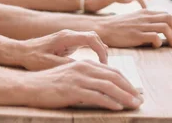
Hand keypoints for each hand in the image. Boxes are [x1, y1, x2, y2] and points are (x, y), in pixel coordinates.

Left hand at [16, 30, 107, 70]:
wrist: (20, 52)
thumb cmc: (32, 58)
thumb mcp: (49, 64)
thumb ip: (67, 65)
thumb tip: (85, 69)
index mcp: (65, 37)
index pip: (91, 38)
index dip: (101, 51)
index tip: (104, 65)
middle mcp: (68, 34)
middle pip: (94, 37)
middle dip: (102, 51)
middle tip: (106, 68)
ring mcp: (68, 37)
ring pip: (90, 40)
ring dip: (98, 51)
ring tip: (103, 68)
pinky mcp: (67, 42)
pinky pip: (84, 44)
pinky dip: (92, 52)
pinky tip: (96, 63)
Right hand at [24, 60, 142, 110]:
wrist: (30, 86)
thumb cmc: (50, 83)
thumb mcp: (71, 77)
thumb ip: (87, 79)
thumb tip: (104, 90)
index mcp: (85, 64)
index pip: (112, 71)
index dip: (126, 82)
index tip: (135, 92)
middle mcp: (83, 68)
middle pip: (114, 77)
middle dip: (130, 89)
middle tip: (140, 99)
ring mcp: (78, 78)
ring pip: (108, 86)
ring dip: (125, 96)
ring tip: (135, 105)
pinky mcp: (72, 90)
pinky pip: (96, 96)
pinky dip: (110, 102)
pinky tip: (118, 108)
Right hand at [97, 10, 171, 47]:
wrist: (103, 28)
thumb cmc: (118, 26)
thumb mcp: (134, 18)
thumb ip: (146, 21)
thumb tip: (160, 29)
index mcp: (144, 12)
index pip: (166, 14)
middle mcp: (144, 17)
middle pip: (168, 19)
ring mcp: (140, 26)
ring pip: (164, 27)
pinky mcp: (136, 35)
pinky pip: (153, 37)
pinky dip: (159, 42)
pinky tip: (157, 46)